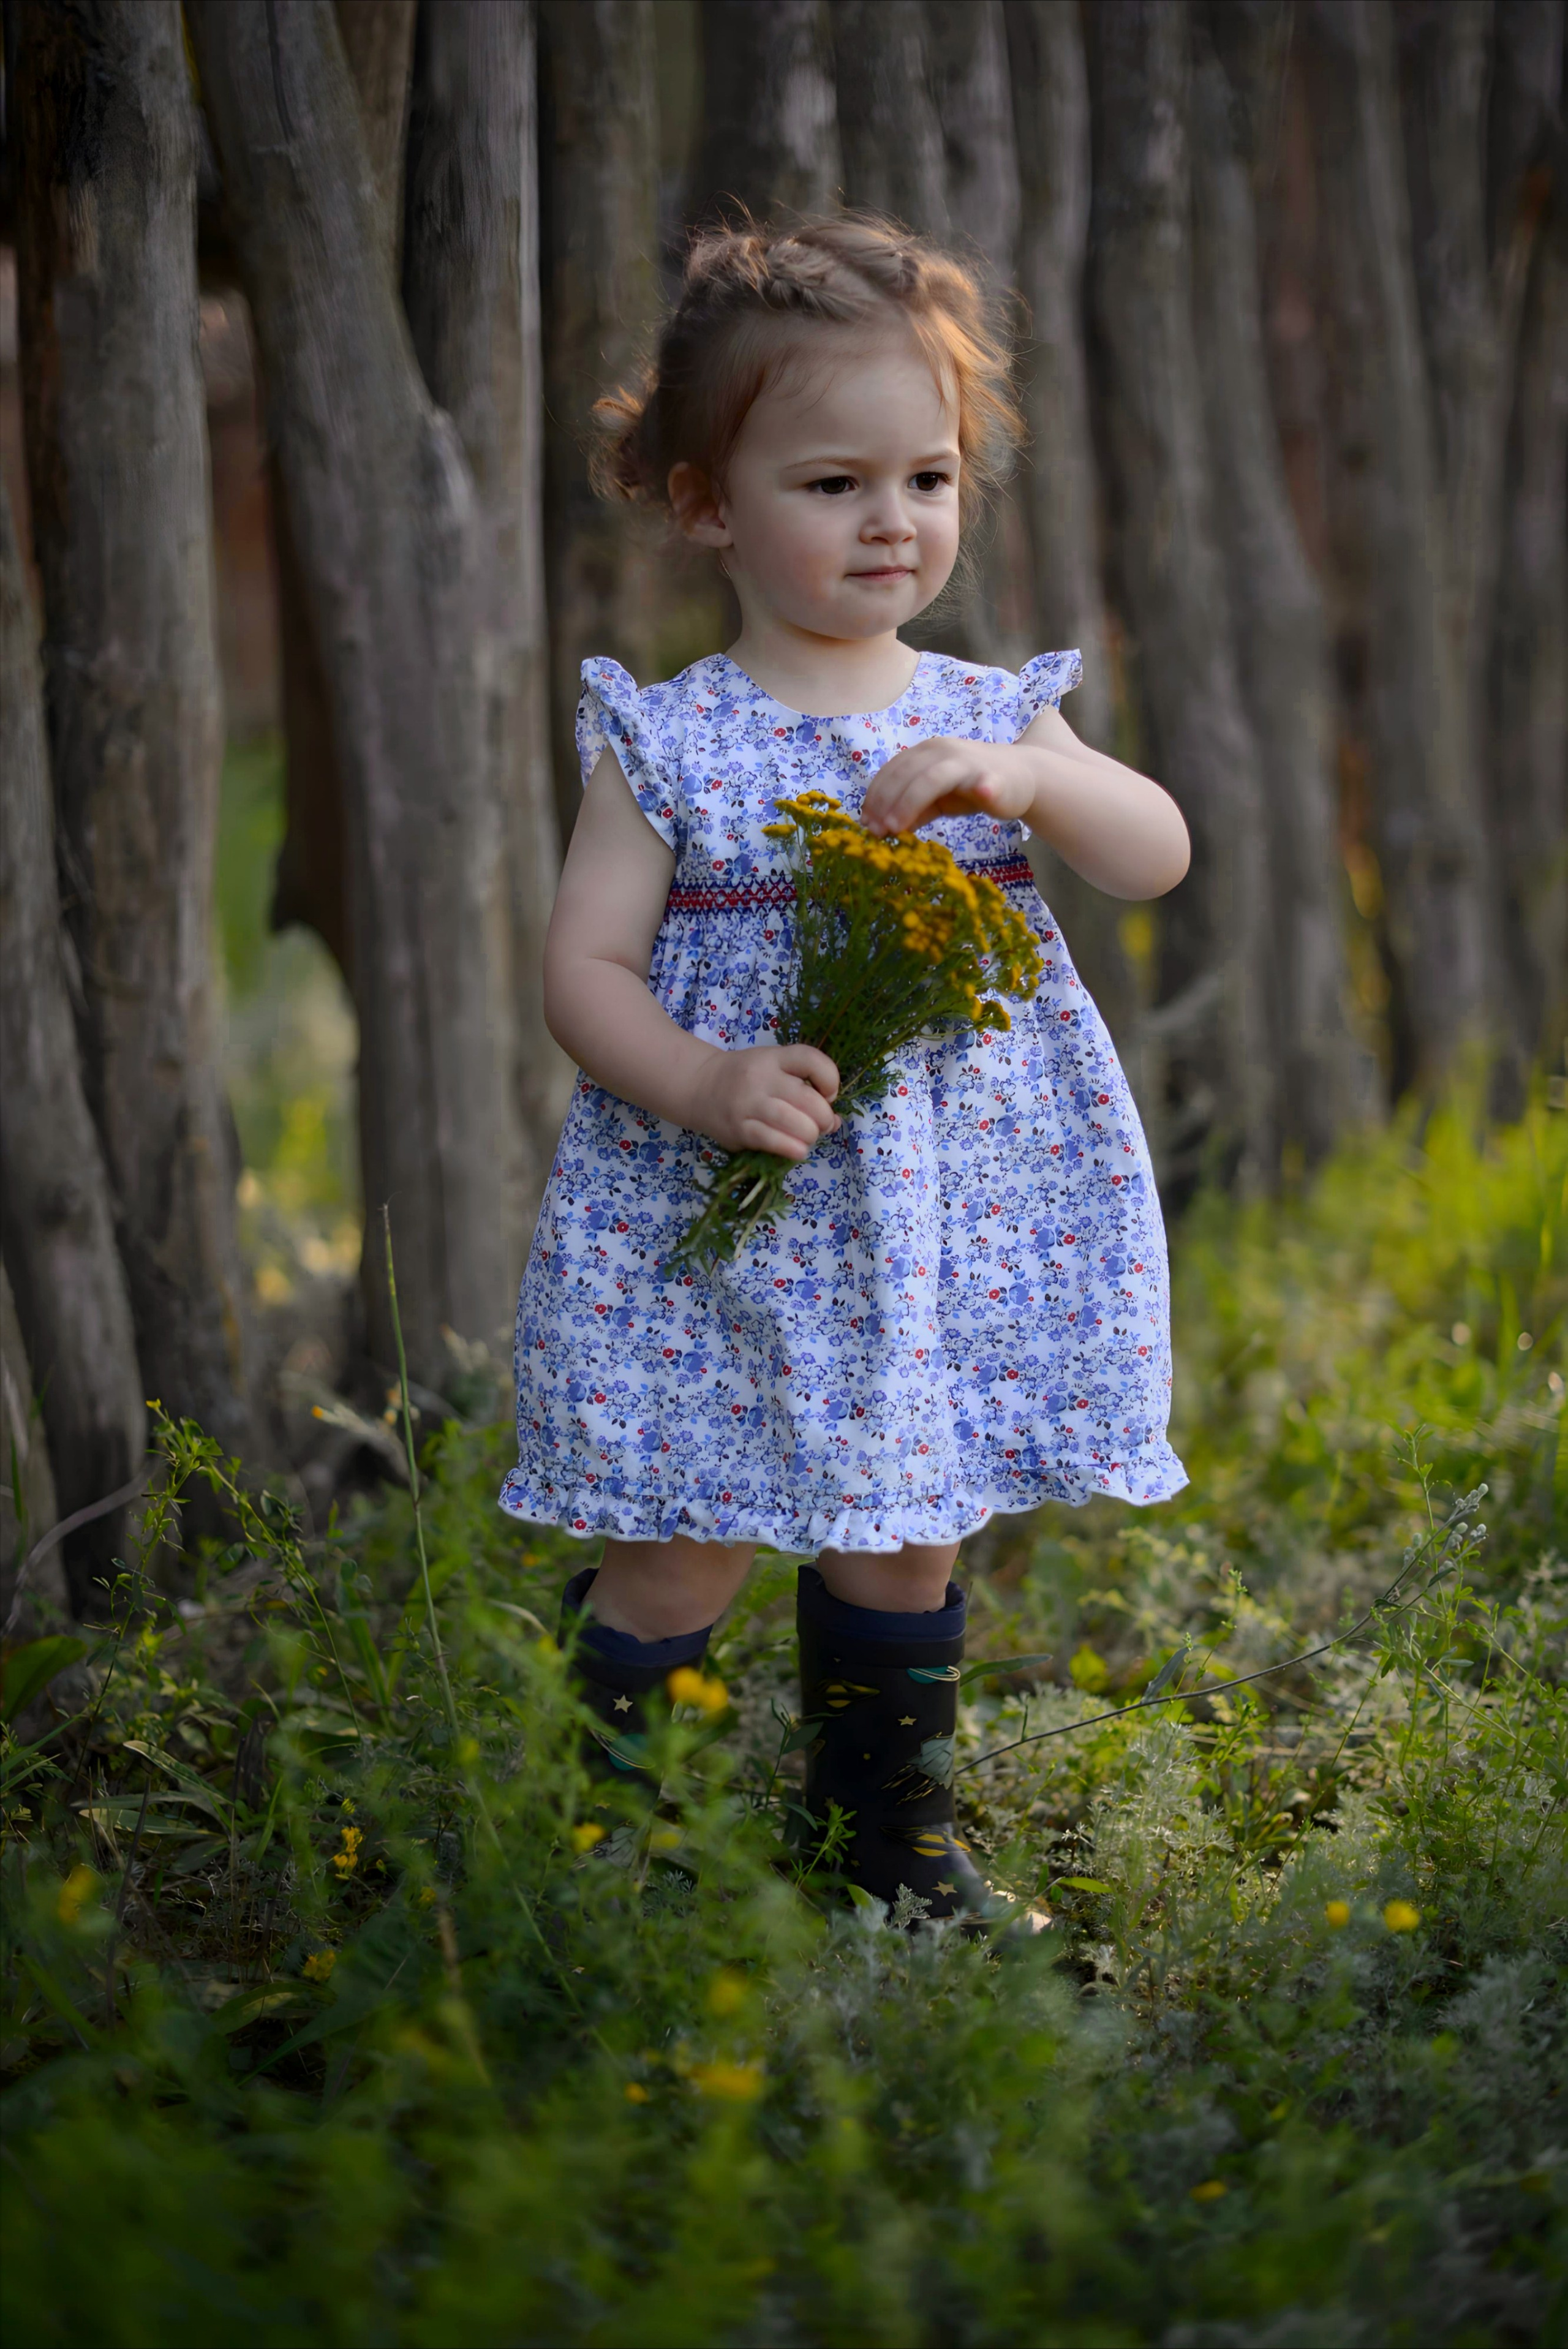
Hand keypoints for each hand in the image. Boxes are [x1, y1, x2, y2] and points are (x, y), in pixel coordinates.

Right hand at [683, 1043, 840, 1159]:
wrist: (700, 1086)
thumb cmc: (747, 1078)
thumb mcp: (774, 1068)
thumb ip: (805, 1088)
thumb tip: (836, 1122)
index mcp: (774, 1057)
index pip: (811, 1060)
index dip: (830, 1079)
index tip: (828, 1093)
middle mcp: (761, 1077)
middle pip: (808, 1100)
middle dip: (824, 1118)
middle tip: (820, 1124)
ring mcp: (748, 1103)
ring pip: (794, 1123)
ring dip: (810, 1135)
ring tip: (807, 1137)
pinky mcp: (739, 1129)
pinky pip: (774, 1142)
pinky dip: (793, 1149)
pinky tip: (797, 1150)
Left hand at [860, 737, 1037, 836]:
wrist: (1021, 777)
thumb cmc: (973, 787)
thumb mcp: (936, 799)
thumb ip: (913, 809)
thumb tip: (882, 828)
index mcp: (925, 753)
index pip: (892, 771)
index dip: (875, 796)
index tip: (865, 823)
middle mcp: (942, 751)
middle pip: (905, 774)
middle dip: (885, 803)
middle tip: (875, 831)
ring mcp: (967, 762)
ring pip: (931, 778)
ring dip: (910, 802)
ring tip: (894, 828)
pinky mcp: (991, 776)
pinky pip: (983, 782)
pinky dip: (981, 787)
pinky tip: (980, 795)